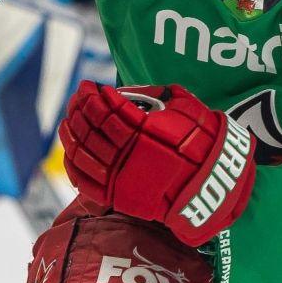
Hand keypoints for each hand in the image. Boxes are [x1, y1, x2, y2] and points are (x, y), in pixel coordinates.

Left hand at [58, 81, 255, 246]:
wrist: (211, 187)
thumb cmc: (202, 144)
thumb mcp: (186, 109)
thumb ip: (157, 95)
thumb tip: (130, 90)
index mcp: (145, 131)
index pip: (108, 109)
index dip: (94, 95)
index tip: (91, 86)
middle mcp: (128, 154)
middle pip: (92, 127)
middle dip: (81, 107)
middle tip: (79, 95)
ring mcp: (120, 177)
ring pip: (83, 150)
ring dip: (72, 131)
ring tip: (70, 117)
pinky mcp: (116, 196)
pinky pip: (83, 178)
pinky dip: (72, 160)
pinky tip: (72, 146)